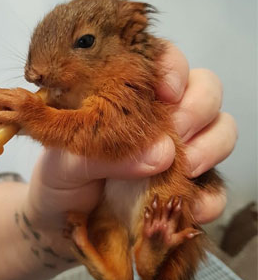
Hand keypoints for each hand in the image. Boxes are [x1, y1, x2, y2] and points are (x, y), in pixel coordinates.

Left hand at [0, 87, 43, 127]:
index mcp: (22, 93)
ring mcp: (21, 104)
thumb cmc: (45, 122)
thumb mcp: (30, 110)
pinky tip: (3, 126)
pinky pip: (1, 115)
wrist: (56, 126)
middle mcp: (21, 95)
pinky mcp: (21, 115)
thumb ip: (16, 109)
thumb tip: (0, 116)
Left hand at [25, 42, 236, 228]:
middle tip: (173, 137)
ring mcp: (177, 149)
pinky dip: (210, 195)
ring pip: (222, 128)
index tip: (166, 93)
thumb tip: (161, 154)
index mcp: (126, 95)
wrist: (61, 218)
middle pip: (205, 90)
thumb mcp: (63, 160)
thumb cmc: (58, 178)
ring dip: (210, 147)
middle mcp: (158, 116)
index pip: (165, 62)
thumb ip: (101, 152)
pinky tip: (189, 206)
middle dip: (196, 110)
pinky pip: (216, 184)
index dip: (174, 69)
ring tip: (182, 170)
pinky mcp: (185, 184)